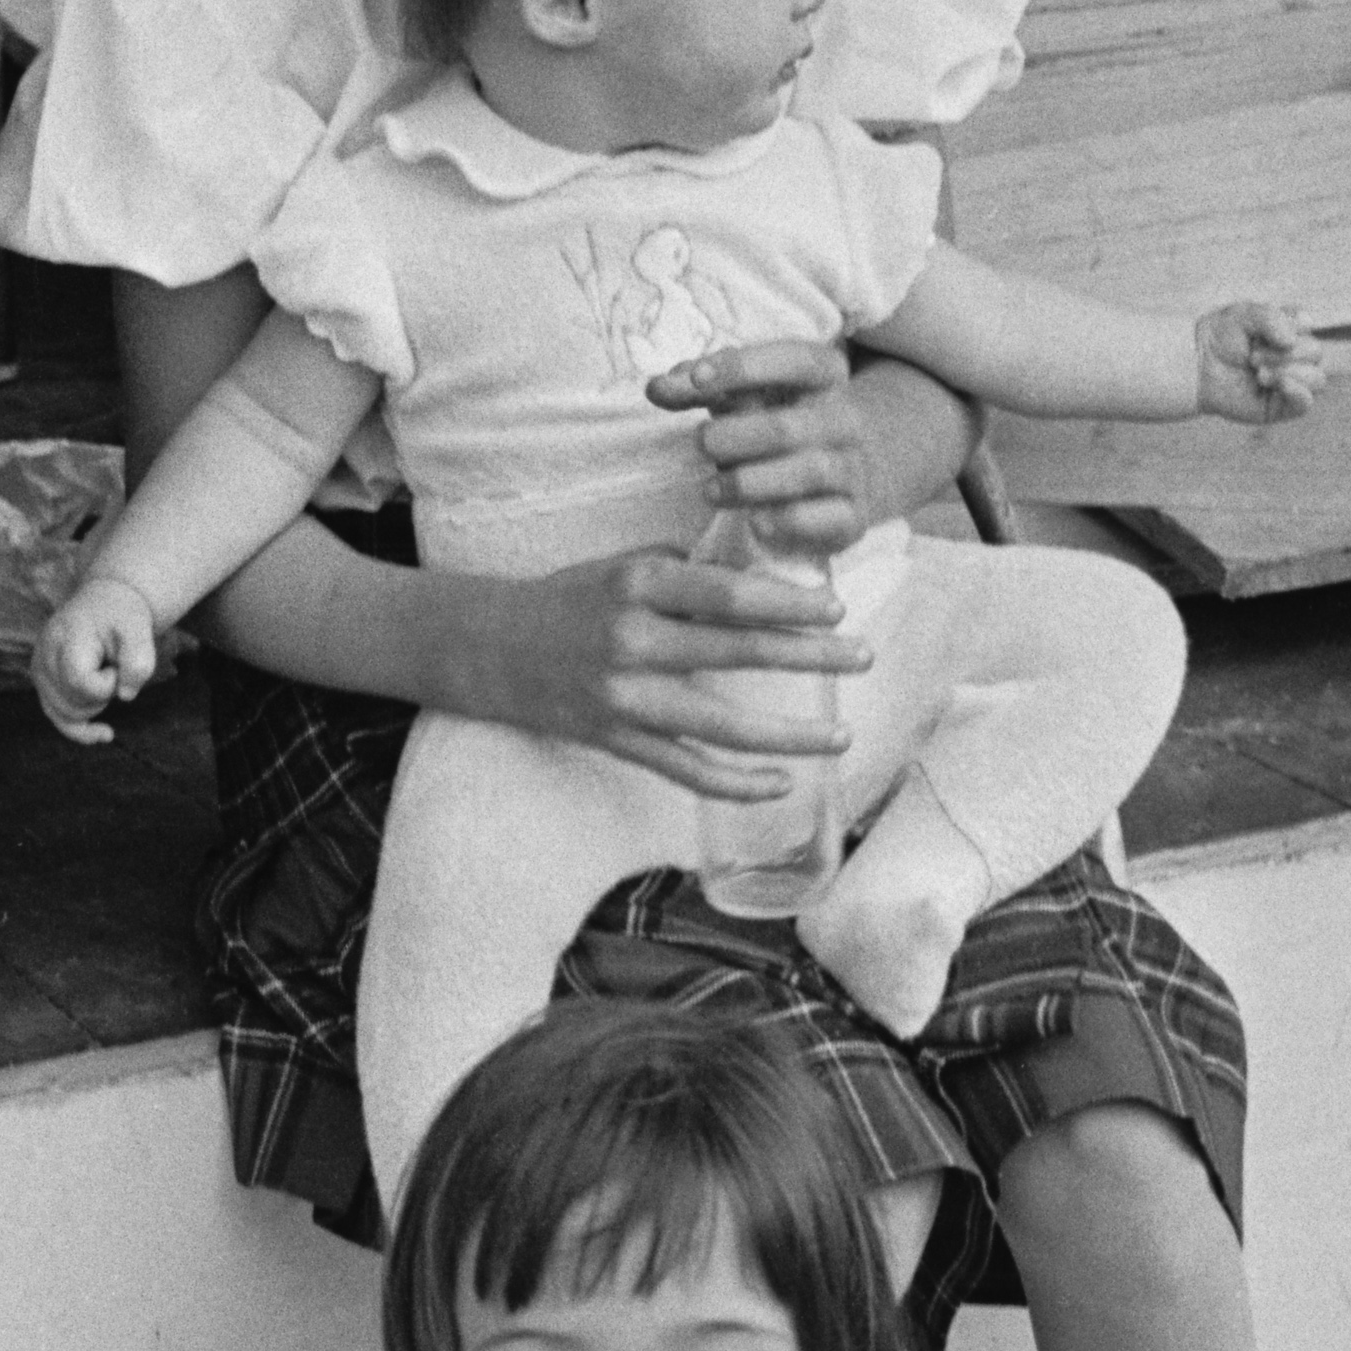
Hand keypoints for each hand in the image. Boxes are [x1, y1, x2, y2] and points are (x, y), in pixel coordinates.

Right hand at [33, 571, 159, 745]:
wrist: (104, 604)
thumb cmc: (121, 617)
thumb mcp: (139, 629)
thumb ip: (138, 661)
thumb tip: (125, 696)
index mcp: (65, 638)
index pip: (79, 682)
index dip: (107, 683)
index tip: (116, 663)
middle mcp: (44, 656)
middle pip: (73, 703)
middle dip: (103, 694)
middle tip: (112, 665)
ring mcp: (40, 673)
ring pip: (66, 715)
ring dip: (96, 704)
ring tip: (104, 673)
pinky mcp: (45, 685)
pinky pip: (58, 719)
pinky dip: (82, 731)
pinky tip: (106, 734)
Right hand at [452, 526, 871, 802]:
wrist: (486, 648)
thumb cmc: (567, 600)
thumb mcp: (620, 566)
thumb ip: (685, 573)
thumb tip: (758, 581)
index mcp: (637, 585)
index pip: (728, 594)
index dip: (786, 604)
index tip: (834, 609)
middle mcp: (631, 639)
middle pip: (737, 652)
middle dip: (810, 658)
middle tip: (864, 658)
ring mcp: (623, 697)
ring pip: (721, 725)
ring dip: (789, 736)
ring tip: (840, 738)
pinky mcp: (614, 739)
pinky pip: (685, 770)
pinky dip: (735, 782)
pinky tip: (780, 784)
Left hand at [648, 335, 884, 567]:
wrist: (846, 469)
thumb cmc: (776, 421)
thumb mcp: (740, 393)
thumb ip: (698, 386)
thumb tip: (657, 388)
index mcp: (825, 375)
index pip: (794, 359)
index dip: (743, 368)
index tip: (696, 380)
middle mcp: (847, 418)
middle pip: (790, 426)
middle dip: (735, 437)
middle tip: (701, 444)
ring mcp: (855, 467)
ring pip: (808, 472)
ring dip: (750, 483)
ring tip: (710, 489)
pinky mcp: (855, 515)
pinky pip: (829, 519)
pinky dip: (789, 521)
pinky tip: (756, 521)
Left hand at [1194, 299, 1326, 426]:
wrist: (1196, 368)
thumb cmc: (1219, 338)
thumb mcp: (1243, 314)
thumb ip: (1271, 317)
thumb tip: (1292, 341)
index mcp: (1288, 332)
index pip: (1307, 325)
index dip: (1290, 324)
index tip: (1261, 330)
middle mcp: (1294, 357)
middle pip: (1315, 352)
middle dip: (1284, 353)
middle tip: (1253, 356)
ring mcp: (1290, 383)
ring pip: (1317, 379)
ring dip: (1288, 371)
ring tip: (1258, 372)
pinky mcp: (1281, 407)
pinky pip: (1306, 403)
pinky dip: (1297, 391)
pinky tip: (1279, 383)